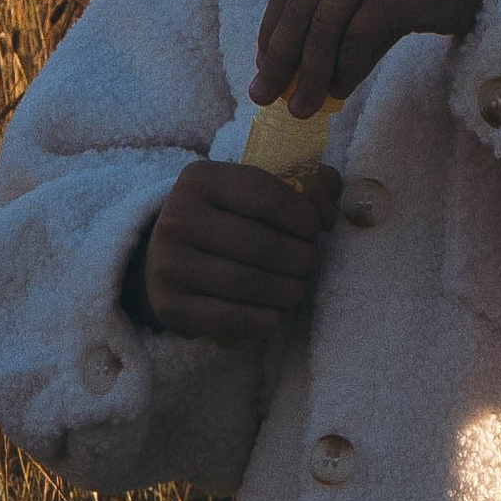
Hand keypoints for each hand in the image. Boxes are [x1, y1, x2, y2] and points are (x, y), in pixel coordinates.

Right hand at [128, 159, 340, 342]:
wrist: (169, 257)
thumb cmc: (228, 219)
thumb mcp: (254, 189)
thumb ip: (304, 180)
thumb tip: (333, 189)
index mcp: (200, 179)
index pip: (265, 196)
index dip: (303, 217)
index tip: (316, 230)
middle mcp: (176, 218)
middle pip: (262, 246)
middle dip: (301, 259)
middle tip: (310, 263)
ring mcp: (168, 263)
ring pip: (249, 284)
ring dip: (288, 291)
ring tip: (297, 289)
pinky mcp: (169, 305)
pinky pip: (230, 318)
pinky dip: (264, 320)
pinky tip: (276, 315)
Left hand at [253, 0, 500, 117]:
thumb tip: (308, 56)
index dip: (271, 28)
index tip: (264, 63)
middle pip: (298, 10)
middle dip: (278, 59)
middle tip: (264, 95)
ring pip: (323, 30)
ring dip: (310, 76)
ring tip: (302, 108)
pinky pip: (357, 43)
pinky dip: (346, 73)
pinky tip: (342, 93)